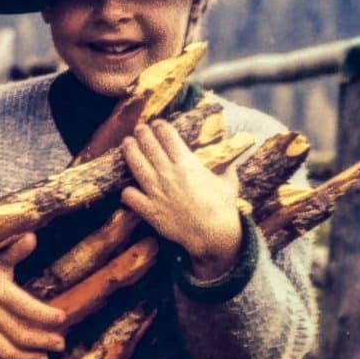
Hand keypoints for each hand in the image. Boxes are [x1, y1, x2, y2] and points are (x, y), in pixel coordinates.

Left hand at [121, 120, 242, 278]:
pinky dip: (127, 191)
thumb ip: (227, 171)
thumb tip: (232, 164)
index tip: (157, 124)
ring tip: (127, 143)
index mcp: (187, 164)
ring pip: (136, 165)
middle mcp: (168, 174)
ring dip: (130, 151)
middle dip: (143, 134)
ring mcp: (156, 191)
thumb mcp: (229, 185)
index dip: (161, 127)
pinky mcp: (150, 210)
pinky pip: (131, 196)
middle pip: (149, 146)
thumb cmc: (223, 208)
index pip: (168, 137)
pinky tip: (127, 188)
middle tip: (140, 129)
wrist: (213, 235)